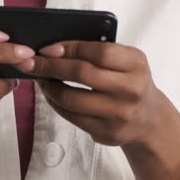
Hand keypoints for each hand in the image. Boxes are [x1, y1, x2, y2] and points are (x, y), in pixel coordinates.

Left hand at [18, 40, 179, 149]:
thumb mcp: (127, 60)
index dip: (69, 48)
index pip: (99, 52)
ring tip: (39, 78)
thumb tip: (55, 47)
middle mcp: (131, 89)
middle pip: (82, 74)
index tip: (46, 48)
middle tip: (31, 62)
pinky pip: (72, 117)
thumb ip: (99, 51)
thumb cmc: (130, 81)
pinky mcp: (107, 133)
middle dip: (51, 66)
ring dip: (49, 87)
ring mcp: (120, 114)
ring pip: (72, 99)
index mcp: (136, 64)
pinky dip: (55, 103)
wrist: (149, 119)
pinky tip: (50, 95)